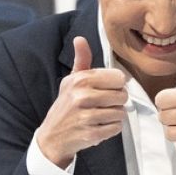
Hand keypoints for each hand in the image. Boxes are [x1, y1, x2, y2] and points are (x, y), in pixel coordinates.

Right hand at [37, 36, 127, 167]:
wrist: (52, 136)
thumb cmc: (66, 105)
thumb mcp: (71, 81)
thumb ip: (81, 60)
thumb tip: (80, 38)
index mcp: (80, 80)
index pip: (118, 78)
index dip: (116, 85)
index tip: (106, 89)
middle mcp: (82, 96)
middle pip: (123, 96)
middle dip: (117, 101)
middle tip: (104, 105)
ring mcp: (86, 117)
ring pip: (121, 112)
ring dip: (114, 116)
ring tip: (101, 116)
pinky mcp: (91, 134)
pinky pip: (116, 128)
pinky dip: (111, 129)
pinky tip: (99, 126)